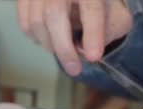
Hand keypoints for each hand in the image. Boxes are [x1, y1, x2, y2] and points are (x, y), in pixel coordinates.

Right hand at [17, 0, 132, 75]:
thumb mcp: (117, 17)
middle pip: (54, 14)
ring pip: (36, 21)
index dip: (92, 34)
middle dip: (64, 48)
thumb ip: (109, 32)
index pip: (91, 8)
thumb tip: (86, 50)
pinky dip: (37, 38)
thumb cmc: (101, 6)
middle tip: (75, 69)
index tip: (94, 57)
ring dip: (50, 45)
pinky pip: (25, 22)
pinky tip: (51, 40)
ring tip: (65, 50)